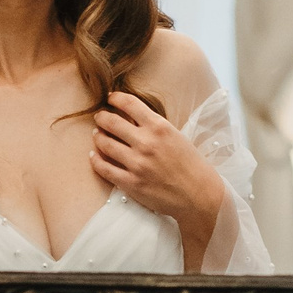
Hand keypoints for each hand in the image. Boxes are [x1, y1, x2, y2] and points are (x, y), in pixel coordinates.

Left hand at [90, 93, 226, 266]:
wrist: (198, 194)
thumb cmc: (190, 165)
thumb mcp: (175, 136)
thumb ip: (153, 127)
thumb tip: (130, 118)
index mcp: (159, 127)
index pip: (129, 104)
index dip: (116, 98)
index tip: (110, 98)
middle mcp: (146, 143)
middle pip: (112, 122)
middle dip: (102, 117)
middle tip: (100, 117)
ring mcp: (136, 164)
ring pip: (105, 143)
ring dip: (98, 136)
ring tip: (97, 135)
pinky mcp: (130, 183)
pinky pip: (104, 168)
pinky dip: (96, 160)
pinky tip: (94, 155)